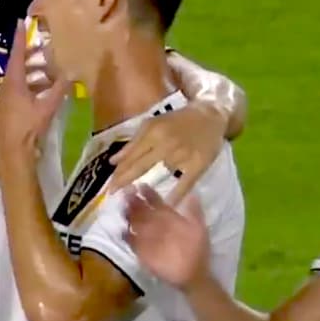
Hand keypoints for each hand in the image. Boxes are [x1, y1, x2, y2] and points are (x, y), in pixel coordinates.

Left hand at [0, 19, 69, 157]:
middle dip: (31, 54)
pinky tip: (46, 88)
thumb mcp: (47, 107)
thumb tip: (71, 75)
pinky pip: (21, 88)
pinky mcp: (10, 107)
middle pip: (18, 64)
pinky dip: (32, 84)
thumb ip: (59, 90)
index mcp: (13, 83)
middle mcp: (8, 87)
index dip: (20, 38)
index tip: (21, 22)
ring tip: (49, 68)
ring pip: (20, 77)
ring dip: (33, 71)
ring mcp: (7, 98)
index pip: (17, 54)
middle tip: (44, 47)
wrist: (12, 151)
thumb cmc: (27, 127)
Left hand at [108, 101, 226, 204]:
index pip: (132, 156)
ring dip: (148, 188)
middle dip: (124, 181)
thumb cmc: (177, 120)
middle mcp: (165, 144)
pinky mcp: (198, 164)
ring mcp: (182, 154)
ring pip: (161, 174)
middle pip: (141, 166)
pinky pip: (185, 183)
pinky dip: (176, 194)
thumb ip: (133, 143)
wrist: (210, 116)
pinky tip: (167, 204)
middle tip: (112, 194)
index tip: (109, 186)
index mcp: (153, 132)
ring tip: (135, 201)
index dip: (119, 172)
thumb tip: (113, 161)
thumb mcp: (152, 125)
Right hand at [123, 184, 209, 290]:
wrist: (193, 274)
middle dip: (133, 201)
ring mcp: (147, 237)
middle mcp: (155, 224)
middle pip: (141, 209)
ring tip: (123, 209)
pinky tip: (124, 231)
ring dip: (128, 215)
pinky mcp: (141, 250)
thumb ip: (194, 211)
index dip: (148, 193)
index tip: (140, 185)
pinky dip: (126, 236)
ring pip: (133, 222)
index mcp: (167, 216)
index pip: (154, 201)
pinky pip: (131, 241)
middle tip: (126, 192)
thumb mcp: (198, 228)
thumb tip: (192, 193)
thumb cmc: (197, 249)